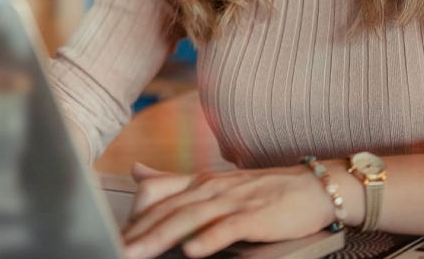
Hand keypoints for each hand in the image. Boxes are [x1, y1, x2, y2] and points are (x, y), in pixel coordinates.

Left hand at [122, 162, 333, 258]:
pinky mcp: (256, 215)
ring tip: (137, 254)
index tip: (110, 236)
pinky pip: (229, 227)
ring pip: (190, 218)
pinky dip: (210, 238)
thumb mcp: (215, 183)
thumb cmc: (263, 189)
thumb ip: (174, 180)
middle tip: (113, 250)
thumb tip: (135, 172)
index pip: (156, 196)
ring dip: (161, 237)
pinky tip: (192, 251)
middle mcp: (211, 188)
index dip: (132, 217)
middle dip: (137, 232)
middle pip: (167, 210)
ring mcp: (234, 200)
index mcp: (199, 182)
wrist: (313, 185)